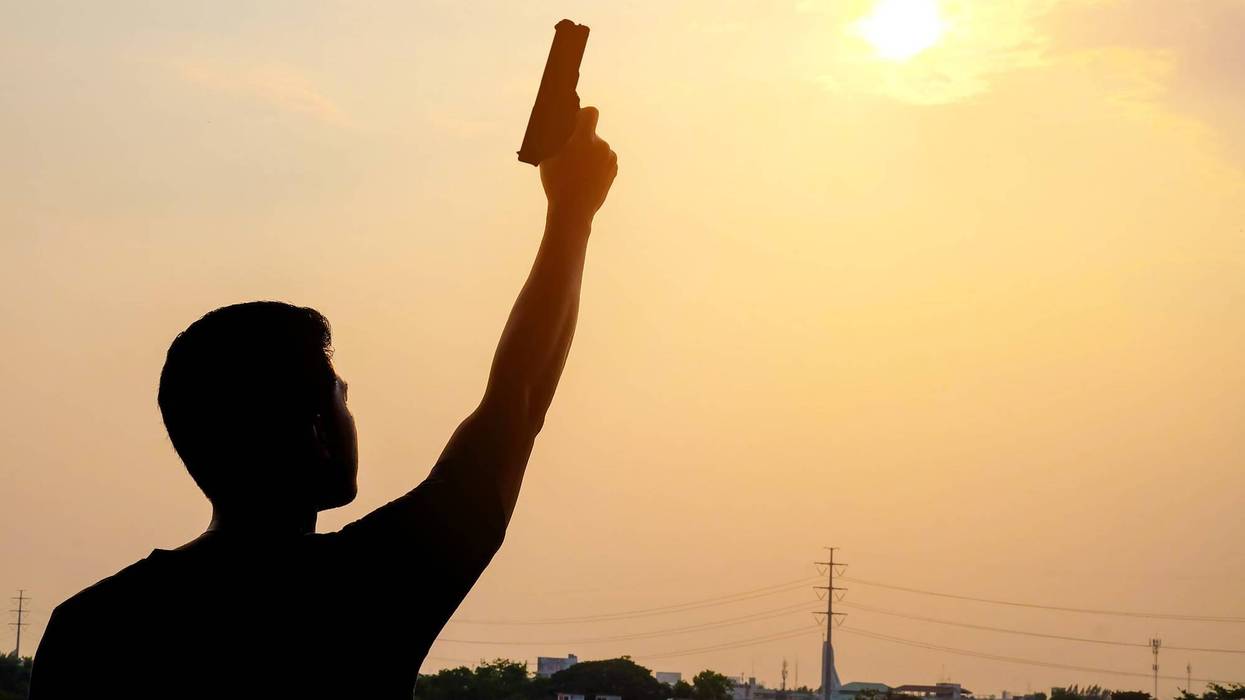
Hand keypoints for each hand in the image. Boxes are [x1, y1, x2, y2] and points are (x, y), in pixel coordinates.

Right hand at [540, 106, 617, 223]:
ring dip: (590, 153)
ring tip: (577, 171)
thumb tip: (557, 122)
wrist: (574, 209)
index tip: (575, 124)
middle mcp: (601, 145)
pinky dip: (596, 165)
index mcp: (584, 138)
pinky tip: (586, 177)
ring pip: (598, 148)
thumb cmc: (557, 181)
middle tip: (570, 155)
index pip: (591, 113)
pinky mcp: (614, 170)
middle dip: (583, 140)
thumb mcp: (548, 155)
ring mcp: (609, 158)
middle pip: (592, 134)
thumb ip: (555, 135)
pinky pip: (604, 160)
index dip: (582, 116)